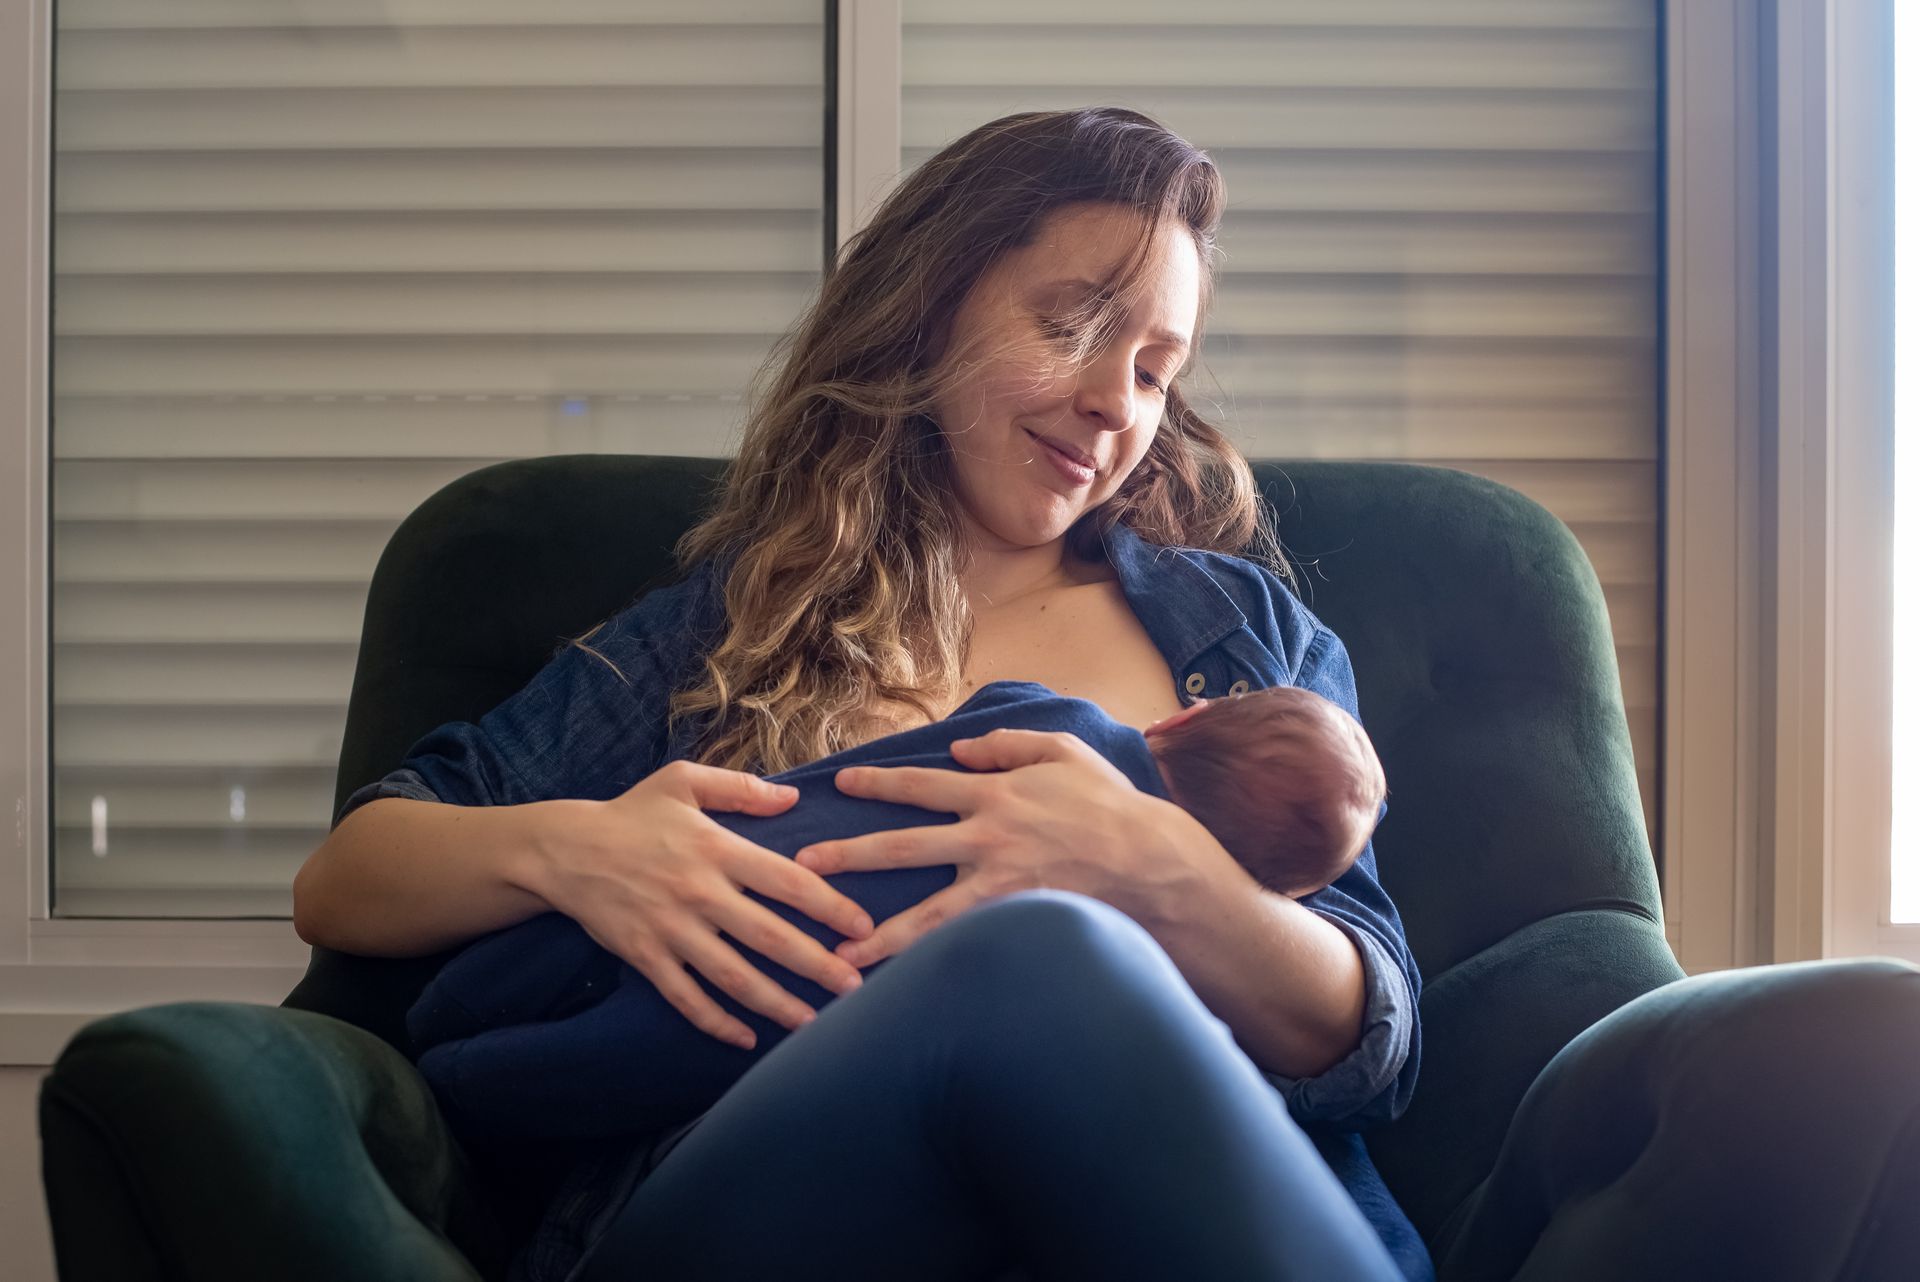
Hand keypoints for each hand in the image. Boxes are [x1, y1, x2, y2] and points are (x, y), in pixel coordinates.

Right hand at [529, 759, 875, 1052]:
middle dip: (817, 965)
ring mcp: (671, 930)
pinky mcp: (645, 957)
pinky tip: (746, 1040)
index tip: (864, 926)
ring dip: (776, 1004)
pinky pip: (686, 998)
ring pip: (733, 977)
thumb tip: (793, 798)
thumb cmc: (631, 813)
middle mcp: (699, 893)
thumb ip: (741, 789)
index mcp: (716, 849)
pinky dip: (716, 1023)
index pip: (787, 881)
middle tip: (856, 987)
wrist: (563, 850)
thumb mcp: (683, 781)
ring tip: (814, 1024)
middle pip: (768, 937)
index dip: (830, 905)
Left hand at [791, 729, 1211, 967]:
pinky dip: (930, 967)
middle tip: (803, 868)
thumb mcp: (1065, 753)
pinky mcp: (1015, 923)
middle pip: (901, 847)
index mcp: (995, 793)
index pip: (922, 786)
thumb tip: (961, 748)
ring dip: (875, 937)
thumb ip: (1010, 745)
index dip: (878, 783)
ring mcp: (998, 886)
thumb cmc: (1111, 807)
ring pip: (923, 914)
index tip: (839, 784)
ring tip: (835, 958)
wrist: (1153, 865)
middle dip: (847, 857)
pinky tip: (898, 989)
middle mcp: (986, 838)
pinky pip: (964, 947)